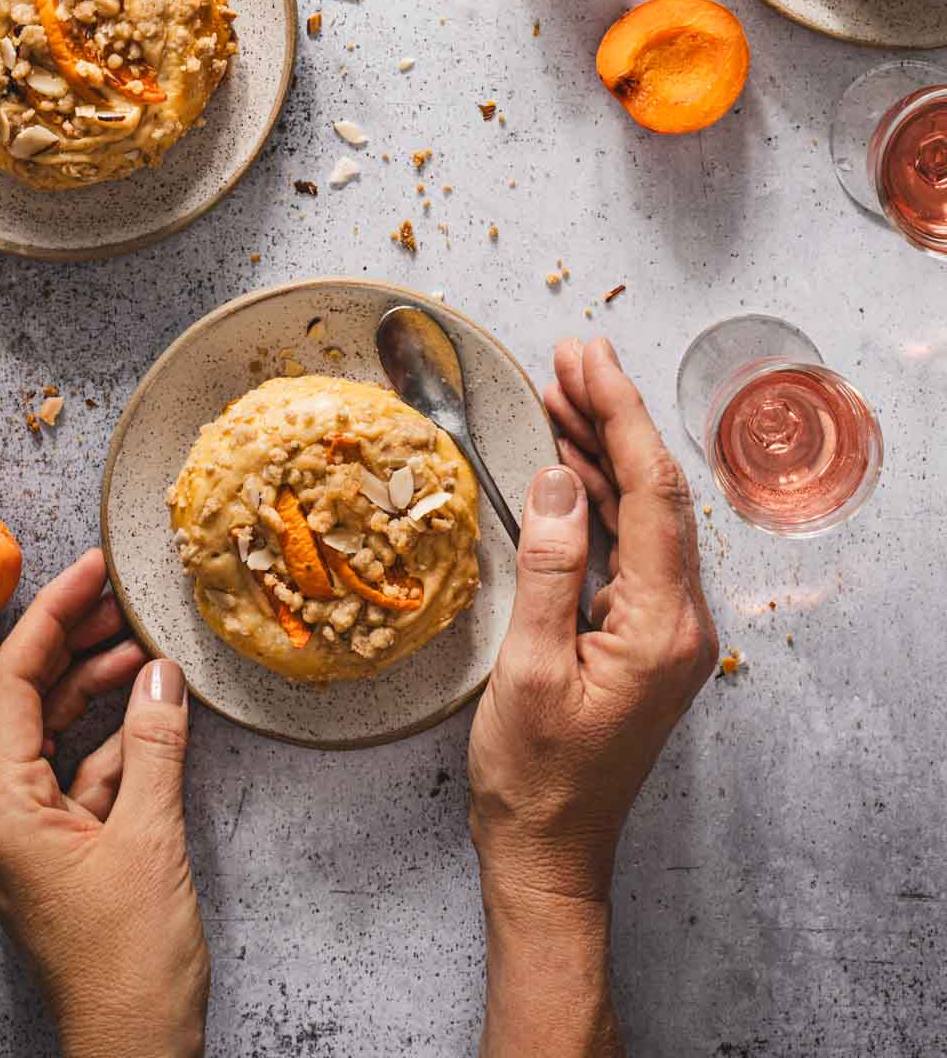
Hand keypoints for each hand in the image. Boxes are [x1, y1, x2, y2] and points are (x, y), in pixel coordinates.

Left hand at [0, 549, 209, 1057]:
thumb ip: (154, 745)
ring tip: (145, 641)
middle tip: (118, 592)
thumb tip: (161, 671)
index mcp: (2, 810)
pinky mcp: (65, 852)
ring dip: (97, 686)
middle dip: (71, 642)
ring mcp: (32, 835)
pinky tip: (156, 708)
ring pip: (55, 734)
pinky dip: (117, 736)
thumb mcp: (150, 838)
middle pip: (25, 702)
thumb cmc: (132, 961)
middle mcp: (3, 817)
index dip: (51, 618)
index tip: (90, 569)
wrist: (137, 1048)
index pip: (12, 685)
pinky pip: (82, 772)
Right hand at [468, 337, 716, 1056]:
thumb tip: (556, 478)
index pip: (653, 493)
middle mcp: (679, 622)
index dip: (622, 415)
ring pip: (643, 514)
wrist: (548, 853)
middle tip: (569, 356)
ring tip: (558, 393)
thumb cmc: (534, 777)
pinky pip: (628, 546)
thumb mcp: (530, 670)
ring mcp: (664, 629)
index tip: (589, 358)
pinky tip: (565, 465)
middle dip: (614, 418)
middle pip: (656, 493)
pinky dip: (597, 497)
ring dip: (602, 451)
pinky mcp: (641, 637)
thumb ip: (551, 568)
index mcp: (663, 626)